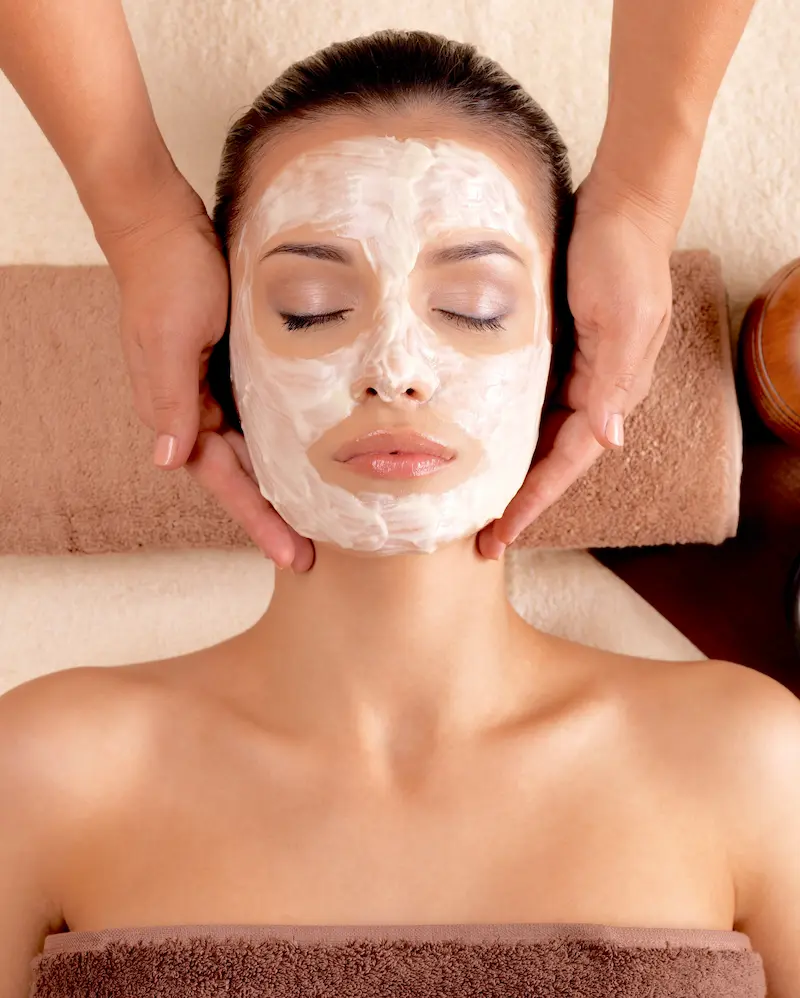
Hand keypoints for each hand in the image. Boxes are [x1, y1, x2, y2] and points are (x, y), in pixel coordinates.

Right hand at [100, 176, 313, 571]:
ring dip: (282, 484)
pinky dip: (284, 442)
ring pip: (253, 452)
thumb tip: (167, 461)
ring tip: (318, 517)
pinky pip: (261, 418)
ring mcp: (214, 390)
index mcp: (177, 411)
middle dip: (273, 516)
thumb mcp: (171, 337)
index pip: (223, 480)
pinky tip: (311, 454)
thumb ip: (169, 399)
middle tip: (310, 554)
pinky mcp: (234, 368)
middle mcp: (195, 410)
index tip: (291, 554)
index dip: (258, 518)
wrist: (164, 222)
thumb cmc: (168, 276)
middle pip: (241, 477)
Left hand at [478, 174, 675, 557]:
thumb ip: (614, 379)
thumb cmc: (622, 256)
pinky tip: (479, 441)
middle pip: (551, 459)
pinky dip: (506, 428)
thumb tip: (609, 439)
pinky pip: (530, 402)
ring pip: (537, 436)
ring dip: (509, 470)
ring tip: (474, 503)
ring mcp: (576, 372)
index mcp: (613, 389)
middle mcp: (594, 390)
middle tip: (480, 538)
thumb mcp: (624, 317)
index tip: (502, 534)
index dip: (534, 500)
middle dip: (519, 500)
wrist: (620, 203)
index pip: (568, 461)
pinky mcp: (558, 350)